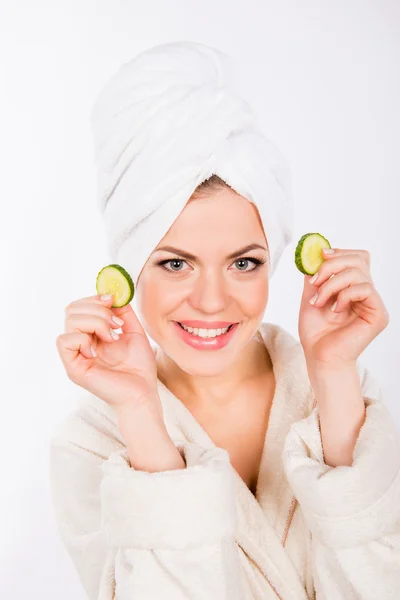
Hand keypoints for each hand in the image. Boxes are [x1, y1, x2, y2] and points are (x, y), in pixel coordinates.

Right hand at [56, 294, 160, 415]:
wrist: (143, 392)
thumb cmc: (139, 367)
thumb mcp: (133, 331)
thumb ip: (123, 312)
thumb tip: (114, 293)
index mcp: (91, 334)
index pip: (79, 307)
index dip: (93, 298)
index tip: (112, 299)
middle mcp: (80, 343)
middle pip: (72, 310)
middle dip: (97, 309)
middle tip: (116, 324)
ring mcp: (75, 356)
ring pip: (70, 321)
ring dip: (95, 322)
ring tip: (112, 336)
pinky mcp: (73, 368)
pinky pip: (64, 341)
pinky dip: (83, 339)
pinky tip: (98, 350)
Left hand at [298, 247, 389, 368]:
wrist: (319, 357)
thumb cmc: (315, 332)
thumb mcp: (310, 296)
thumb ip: (316, 275)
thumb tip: (317, 254)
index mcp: (352, 287)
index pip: (356, 258)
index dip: (340, 252)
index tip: (320, 255)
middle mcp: (366, 292)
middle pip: (359, 259)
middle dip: (332, 265)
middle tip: (315, 281)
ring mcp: (373, 303)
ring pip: (358, 273)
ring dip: (332, 284)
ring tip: (319, 301)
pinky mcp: (378, 314)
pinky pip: (365, 289)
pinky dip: (345, 295)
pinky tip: (335, 309)